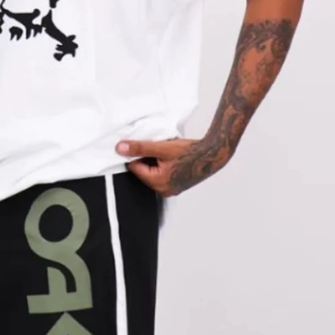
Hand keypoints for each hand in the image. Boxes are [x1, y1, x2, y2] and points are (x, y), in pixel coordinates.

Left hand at [116, 135, 230, 195]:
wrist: (213, 153)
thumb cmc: (190, 151)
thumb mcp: (162, 147)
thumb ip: (140, 148)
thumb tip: (120, 148)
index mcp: (158, 183)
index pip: (135, 168)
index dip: (136, 154)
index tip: (141, 144)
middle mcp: (164, 190)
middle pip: (144, 171)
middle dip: (146, 158)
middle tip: (156, 147)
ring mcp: (171, 189)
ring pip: (153, 172)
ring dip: (155, 161)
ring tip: (165, 151)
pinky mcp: (178, 185)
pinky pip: (163, 174)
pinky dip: (163, 165)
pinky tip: (171, 156)